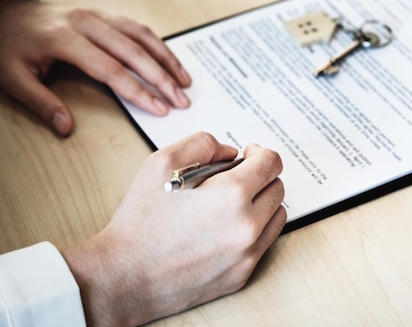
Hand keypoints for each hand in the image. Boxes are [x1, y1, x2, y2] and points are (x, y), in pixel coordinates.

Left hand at [0, 0, 191, 135]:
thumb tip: (65, 127)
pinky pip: (137, 28)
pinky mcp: (103, 15)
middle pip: (134, 51)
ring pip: (141, 35)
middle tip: (182, 99)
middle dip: (162, 78)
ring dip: (166, 58)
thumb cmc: (9, 44)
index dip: (138, 91)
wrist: (5, 10)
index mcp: (65, 39)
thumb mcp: (13, 77)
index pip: (110, 69)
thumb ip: (40, 102)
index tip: (160, 109)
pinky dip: (157, 45)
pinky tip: (169, 60)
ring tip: (185, 81)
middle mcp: (86, 23)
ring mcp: (97, 15)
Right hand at [61, 132, 286, 326]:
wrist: (124, 277)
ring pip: (277, 215)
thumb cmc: (141, 220)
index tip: (248, 154)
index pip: (271, 163)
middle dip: (261, 176)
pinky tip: (231, 223)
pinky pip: (265, 242)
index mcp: (231, 195)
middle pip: (278, 187)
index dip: (260, 152)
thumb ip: (203, 144)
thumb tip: (231, 151)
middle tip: (238, 175)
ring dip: (263, 201)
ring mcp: (247, 254)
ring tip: (236, 200)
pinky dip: (256, 228)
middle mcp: (247, 226)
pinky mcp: (242, 274)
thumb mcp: (161, 163)